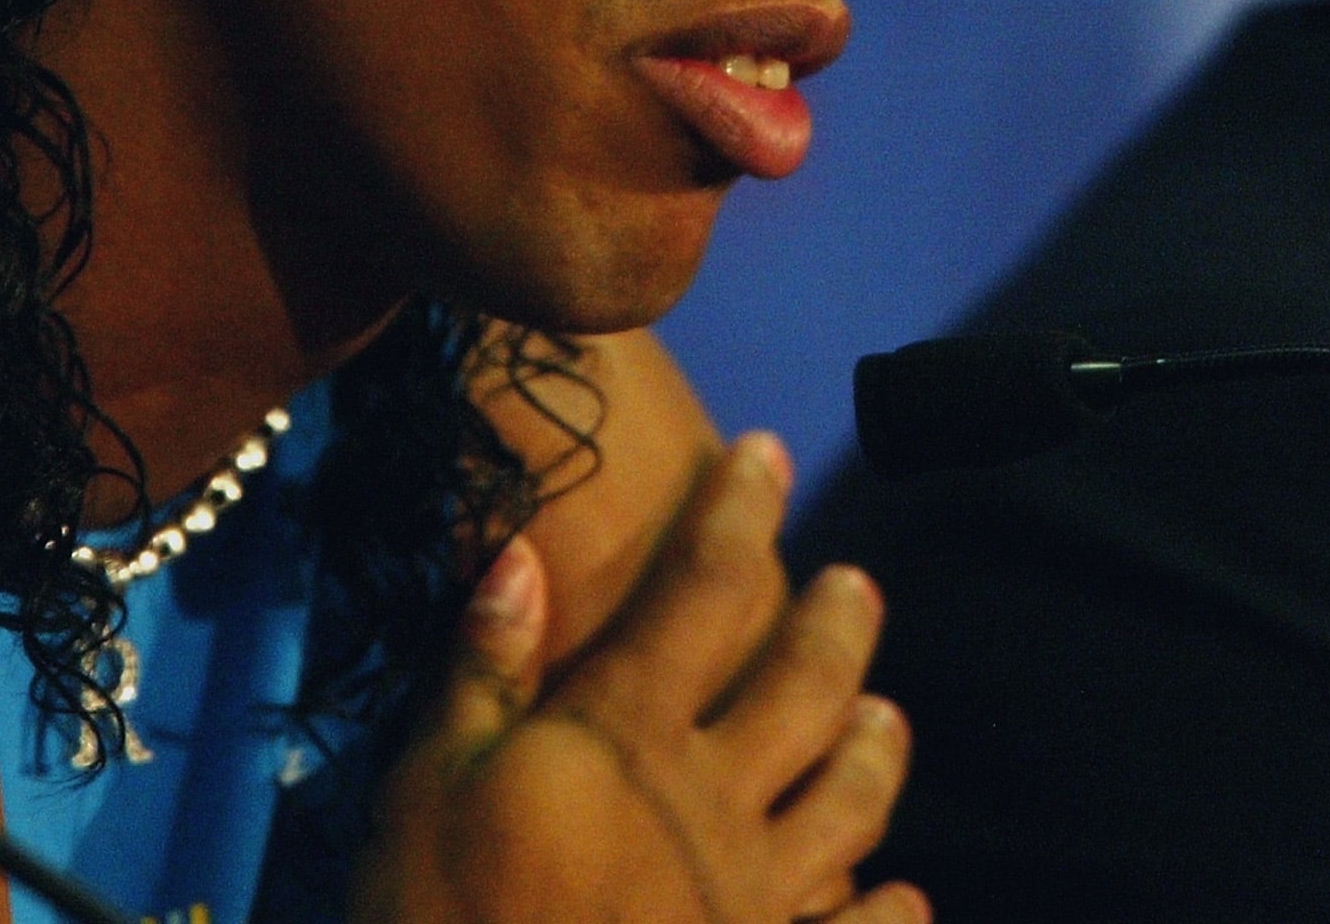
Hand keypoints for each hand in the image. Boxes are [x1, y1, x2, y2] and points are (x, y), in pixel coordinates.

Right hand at [351, 432, 925, 923]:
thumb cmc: (439, 922)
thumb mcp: (426, 787)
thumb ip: (483, 669)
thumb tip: (521, 554)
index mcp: (631, 732)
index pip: (706, 587)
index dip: (742, 511)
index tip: (767, 453)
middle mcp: (715, 798)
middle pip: (809, 683)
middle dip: (841, 622)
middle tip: (857, 583)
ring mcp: (755, 893)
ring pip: (852, 800)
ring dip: (876, 751)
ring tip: (884, 715)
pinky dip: (887, 911)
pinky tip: (902, 896)